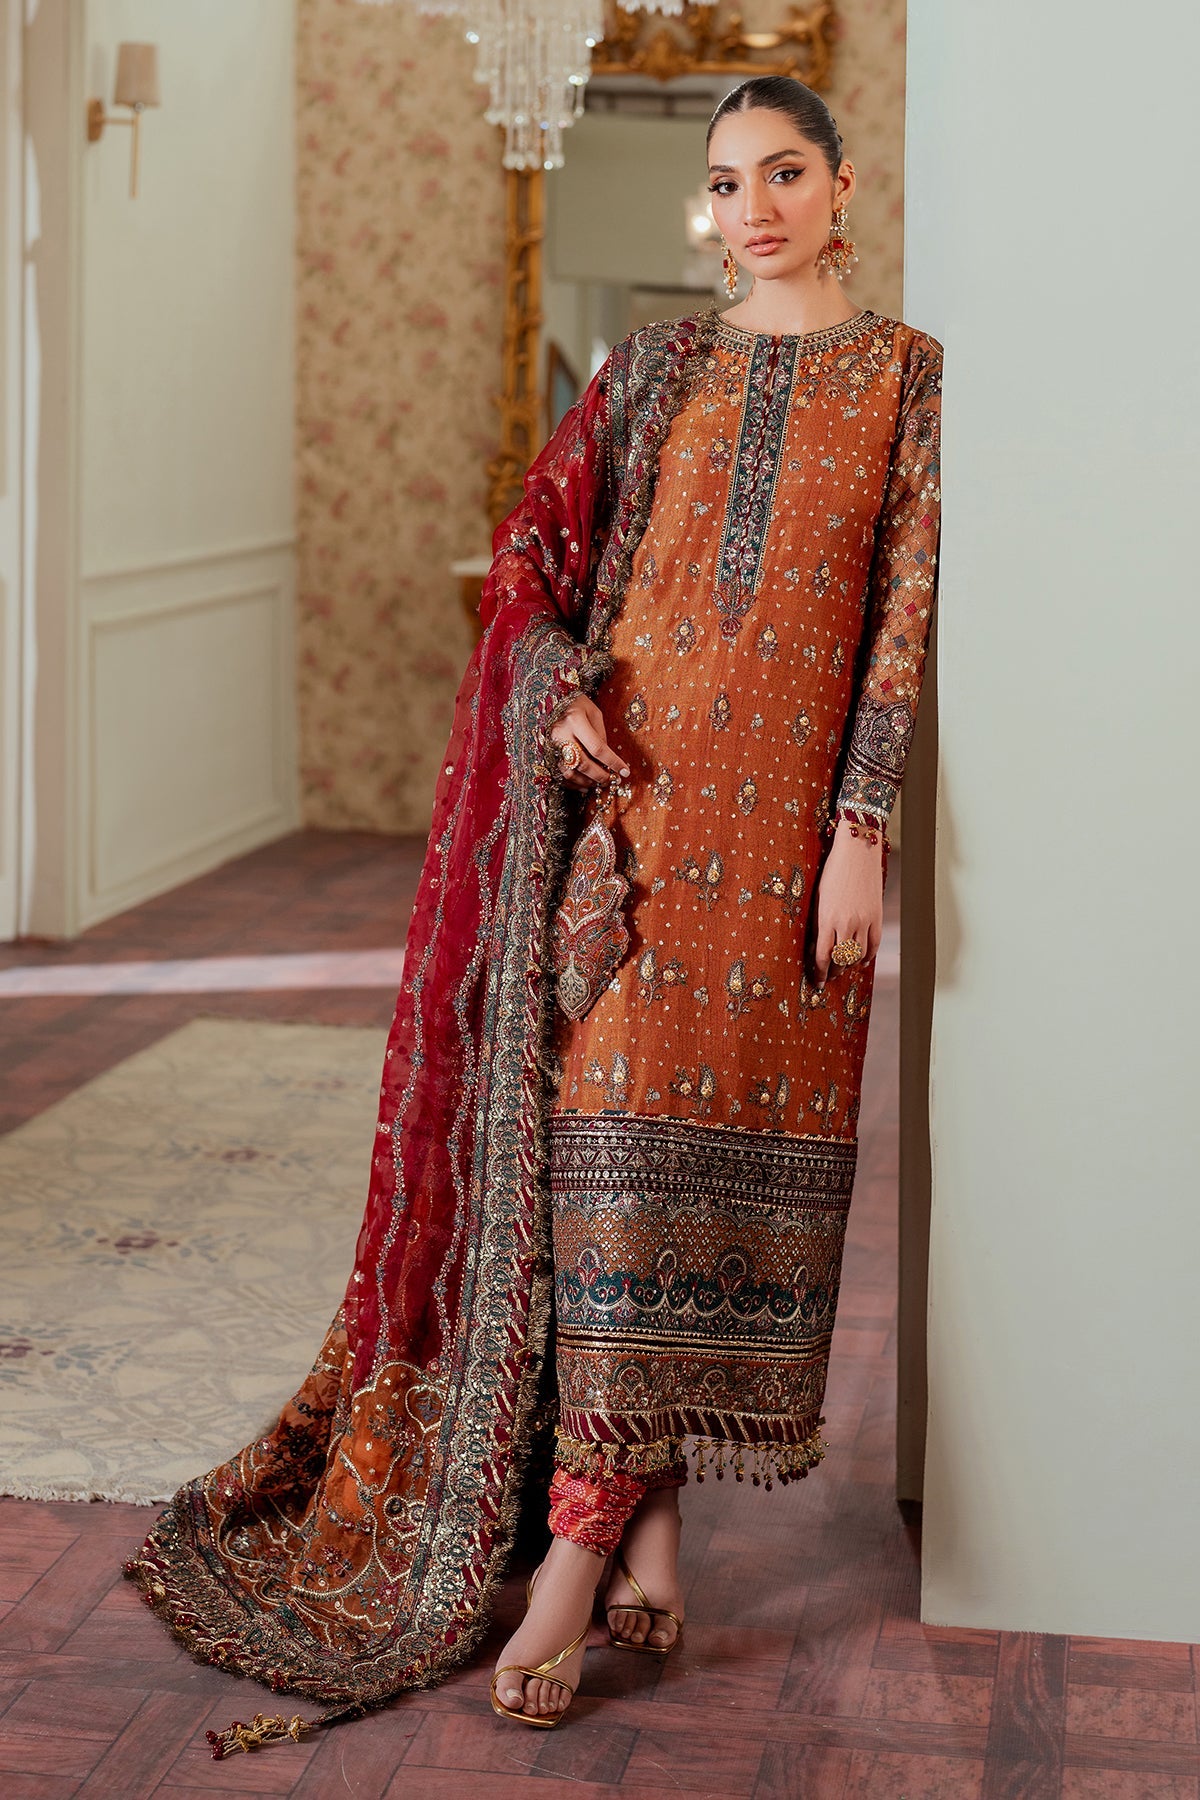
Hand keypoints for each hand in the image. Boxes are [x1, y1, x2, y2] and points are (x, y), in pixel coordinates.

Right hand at [550, 697, 629, 791]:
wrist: (555, 701)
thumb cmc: (578, 705)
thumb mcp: (595, 714)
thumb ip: (601, 736)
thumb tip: (607, 760)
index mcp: (575, 721)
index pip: (597, 748)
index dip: (612, 762)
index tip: (624, 771)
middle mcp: (561, 735)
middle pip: (583, 764)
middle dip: (600, 775)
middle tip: (612, 780)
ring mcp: (551, 746)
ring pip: (570, 773)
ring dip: (587, 781)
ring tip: (600, 782)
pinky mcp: (547, 753)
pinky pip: (560, 774)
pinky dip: (573, 783)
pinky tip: (585, 785)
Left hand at [813, 820, 883, 983]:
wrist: (857, 851)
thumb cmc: (832, 871)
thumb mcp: (819, 897)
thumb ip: (818, 922)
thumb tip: (817, 946)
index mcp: (827, 918)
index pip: (823, 955)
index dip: (820, 972)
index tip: (817, 981)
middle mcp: (847, 923)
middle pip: (841, 959)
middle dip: (834, 971)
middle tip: (828, 977)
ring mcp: (864, 920)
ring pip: (858, 955)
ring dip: (849, 965)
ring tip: (842, 969)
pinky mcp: (877, 916)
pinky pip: (873, 944)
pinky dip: (867, 956)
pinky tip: (861, 960)